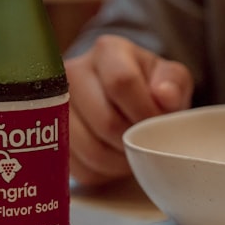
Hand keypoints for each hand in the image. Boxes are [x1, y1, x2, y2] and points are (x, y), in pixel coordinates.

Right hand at [67, 34, 192, 186]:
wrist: (123, 97)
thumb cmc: (149, 86)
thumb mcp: (170, 77)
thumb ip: (174, 83)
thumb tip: (165, 96)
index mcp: (108, 51)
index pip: (121, 82)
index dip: (144, 111)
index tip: (156, 122)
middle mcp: (73, 73)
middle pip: (105, 121)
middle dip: (133, 139)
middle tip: (145, 141)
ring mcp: (53, 105)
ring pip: (90, 149)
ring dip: (119, 160)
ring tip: (132, 152)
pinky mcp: (49, 138)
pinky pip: (79, 168)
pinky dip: (103, 172)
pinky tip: (114, 159)